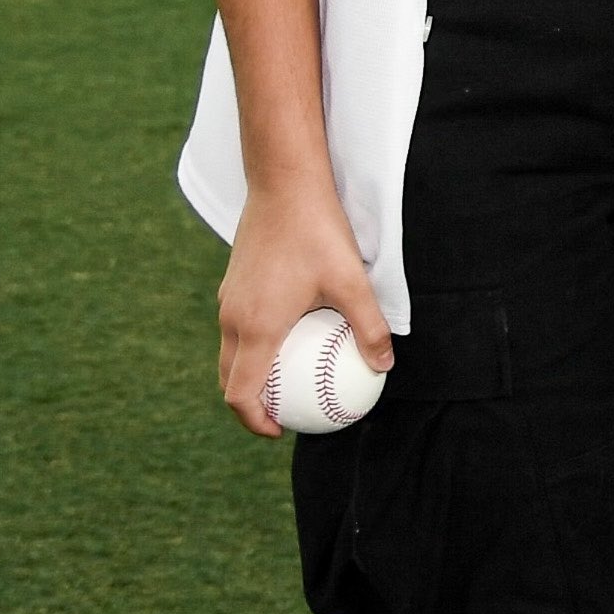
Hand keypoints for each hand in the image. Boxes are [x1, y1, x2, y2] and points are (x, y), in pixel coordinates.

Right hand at [214, 181, 392, 438]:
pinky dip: (252, 346)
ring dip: (250, 374)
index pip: (240, 393)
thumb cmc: (317, 232)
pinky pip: (236, 327)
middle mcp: (233, 318)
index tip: (279, 430)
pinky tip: (288, 335)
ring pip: (230, 353)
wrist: (282, 183)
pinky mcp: (232, 284)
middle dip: (250, 404)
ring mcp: (228, 300)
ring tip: (286, 381)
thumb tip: (384, 364)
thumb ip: (368, 326)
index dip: (254, 421)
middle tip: (284, 413)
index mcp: (256, 327)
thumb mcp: (351, 281)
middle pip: (229, 378)